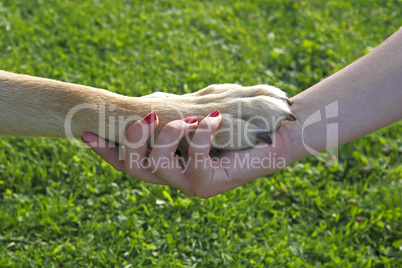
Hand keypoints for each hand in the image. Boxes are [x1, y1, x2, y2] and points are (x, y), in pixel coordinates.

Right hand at [81, 110, 293, 197]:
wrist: (271, 134)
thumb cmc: (232, 122)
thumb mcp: (194, 113)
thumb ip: (172, 113)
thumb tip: (151, 103)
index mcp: (166, 163)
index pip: (126, 162)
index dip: (105, 150)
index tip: (86, 132)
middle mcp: (173, 177)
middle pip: (133, 168)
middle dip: (132, 140)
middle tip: (148, 117)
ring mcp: (190, 184)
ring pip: (156, 168)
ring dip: (166, 137)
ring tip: (187, 119)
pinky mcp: (210, 184)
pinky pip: (194, 162)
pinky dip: (199, 136)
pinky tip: (212, 120)